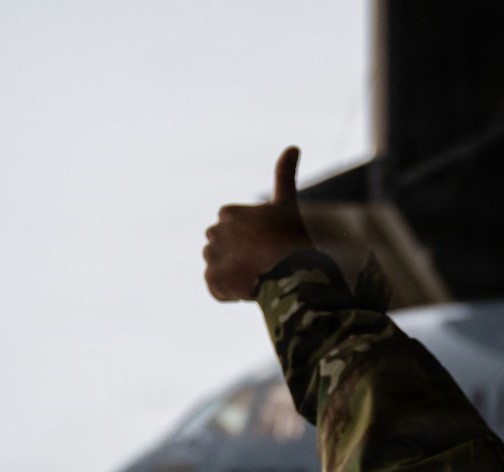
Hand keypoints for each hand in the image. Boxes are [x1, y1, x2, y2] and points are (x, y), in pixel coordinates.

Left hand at [203, 146, 315, 301]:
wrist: (291, 271)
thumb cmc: (292, 237)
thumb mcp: (288, 204)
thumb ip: (285, 175)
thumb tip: (292, 147)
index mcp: (228, 213)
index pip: (234, 231)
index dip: (251, 241)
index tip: (268, 247)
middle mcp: (214, 232)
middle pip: (224, 250)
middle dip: (238, 258)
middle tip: (264, 265)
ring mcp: (211, 257)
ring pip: (221, 270)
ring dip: (234, 276)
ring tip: (258, 279)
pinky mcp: (211, 281)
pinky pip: (218, 290)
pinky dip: (230, 293)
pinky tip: (249, 291)